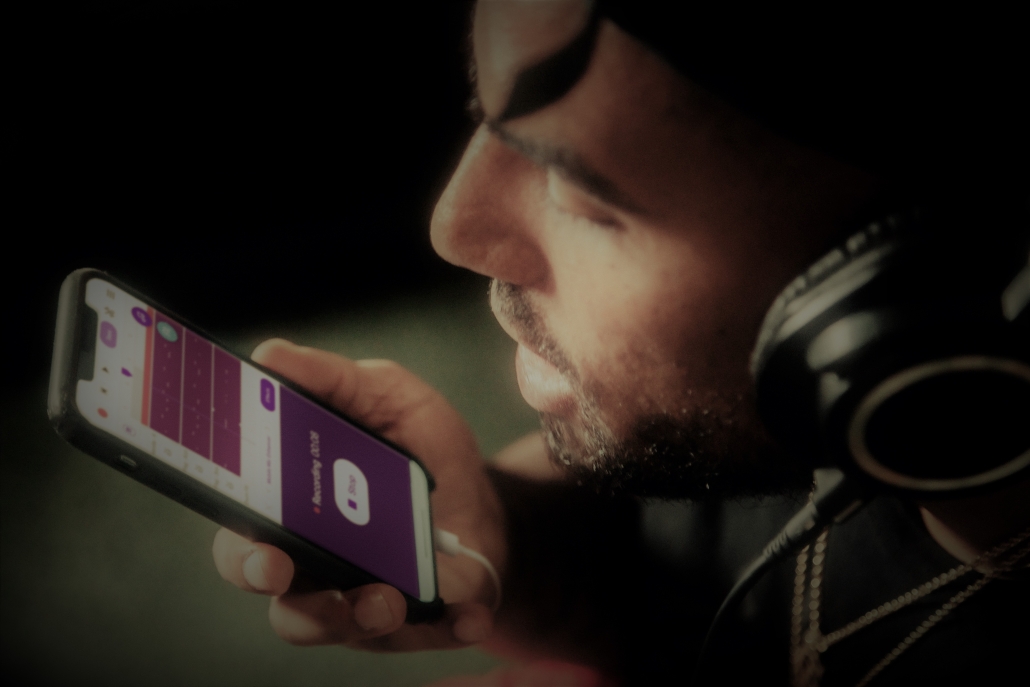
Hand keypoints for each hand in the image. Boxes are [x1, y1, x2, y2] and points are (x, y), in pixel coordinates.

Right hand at [212, 339, 505, 650]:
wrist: (482, 495)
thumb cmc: (419, 448)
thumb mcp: (386, 397)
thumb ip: (333, 380)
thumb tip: (271, 356)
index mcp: (294, 514)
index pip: (244, 537)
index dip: (237, 545)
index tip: (247, 533)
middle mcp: (317, 566)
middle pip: (276, 593)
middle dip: (274, 585)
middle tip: (280, 567)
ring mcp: (364, 598)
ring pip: (335, 626)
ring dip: (354, 615)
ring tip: (385, 598)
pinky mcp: (422, 620)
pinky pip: (428, 635)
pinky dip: (449, 626)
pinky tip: (469, 615)